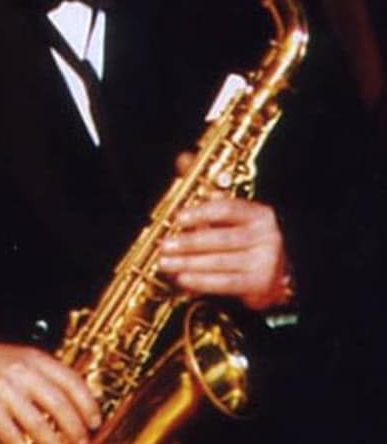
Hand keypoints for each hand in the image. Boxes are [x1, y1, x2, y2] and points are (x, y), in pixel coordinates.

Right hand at [0, 333, 101, 443]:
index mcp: (34, 358)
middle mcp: (21, 371)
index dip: (88, 405)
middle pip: (59, 405)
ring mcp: (2, 387)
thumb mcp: (18, 360)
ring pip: (38, 424)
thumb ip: (42, 379)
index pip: (72, 382)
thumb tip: (72, 412)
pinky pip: (11, 436)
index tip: (95, 424)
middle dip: (76, 431)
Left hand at [159, 154, 289, 310]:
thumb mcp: (232, 213)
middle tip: (164, 245)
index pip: (228, 209)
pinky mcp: (261, 284)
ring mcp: (266, 262)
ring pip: (221, 262)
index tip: (178, 217)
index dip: (201, 212)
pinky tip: (183, 279)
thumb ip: (206, 187)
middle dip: (189, 243)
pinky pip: (226, 283)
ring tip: (165, 263)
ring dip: (189, 264)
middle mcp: (266, 237)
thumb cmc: (248, 239)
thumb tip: (183, 159)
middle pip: (222, 238)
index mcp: (259, 214)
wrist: (278, 273)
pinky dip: (202, 282)